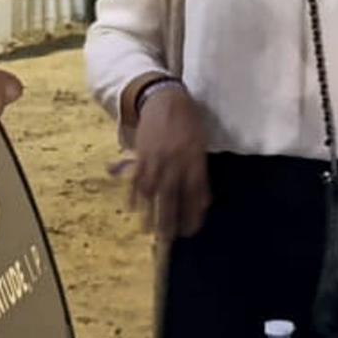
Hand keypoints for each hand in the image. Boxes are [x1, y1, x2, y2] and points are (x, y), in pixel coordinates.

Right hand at [112, 81, 209, 239]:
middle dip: (170, 220)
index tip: (191, 230)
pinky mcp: (141, 155)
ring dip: (150, 213)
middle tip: (168, 239)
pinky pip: (136, 178)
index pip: (194, 194)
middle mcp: (175, 162)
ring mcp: (156, 159)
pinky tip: (134, 208)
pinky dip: (134, 194)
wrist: (164, 98)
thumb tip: (203, 202)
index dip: (192, 214)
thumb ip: (201, 173)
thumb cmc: (188, 122)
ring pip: (152, 192)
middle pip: (172, 197)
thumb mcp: (201, 145)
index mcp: (193, 160)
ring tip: (149, 231)